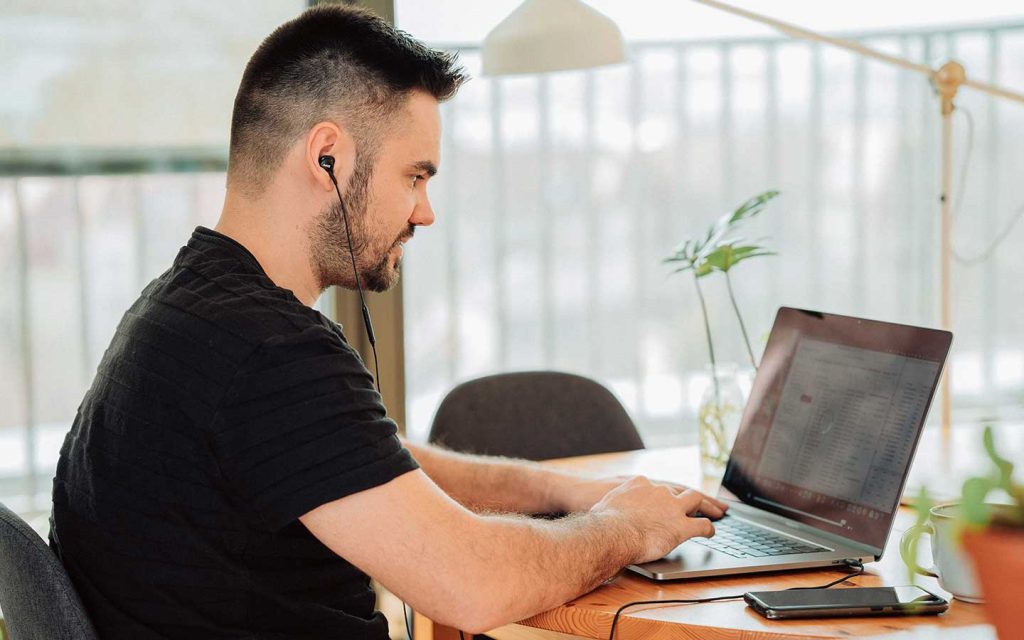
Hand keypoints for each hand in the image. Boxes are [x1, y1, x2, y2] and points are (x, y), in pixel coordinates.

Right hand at [590, 476, 717, 563]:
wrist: (610, 532)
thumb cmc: (601, 522)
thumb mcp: (604, 505)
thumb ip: (613, 507)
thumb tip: (605, 516)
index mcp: (640, 484)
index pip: (660, 487)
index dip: (669, 493)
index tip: (673, 496)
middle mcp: (659, 490)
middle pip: (680, 490)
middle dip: (692, 496)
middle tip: (703, 501)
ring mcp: (672, 506)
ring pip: (696, 500)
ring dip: (707, 506)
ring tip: (717, 511)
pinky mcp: (681, 526)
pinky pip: (702, 525)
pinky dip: (709, 528)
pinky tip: (712, 533)